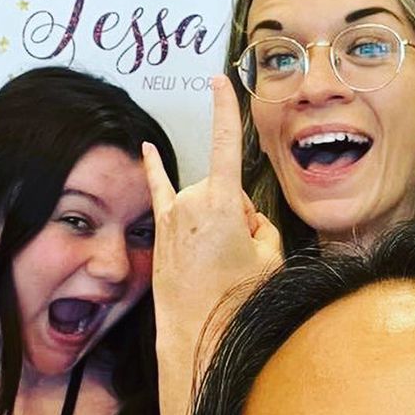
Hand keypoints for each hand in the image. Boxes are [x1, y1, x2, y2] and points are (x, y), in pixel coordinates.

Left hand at [144, 73, 281, 356]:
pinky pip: (158, 191)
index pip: (227, 144)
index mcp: (222, 202)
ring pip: (207, 201)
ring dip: (217, 222)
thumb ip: (262, 226)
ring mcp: (173, 215)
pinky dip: (153, 170)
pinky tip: (144, 150)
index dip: (225, 108)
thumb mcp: (270, 258)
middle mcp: (191, 201)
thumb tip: (247, 222)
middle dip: (239, 214)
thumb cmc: (235, 300)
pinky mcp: (162, 231)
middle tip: (240, 256)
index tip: (219, 78)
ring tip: (219, 263)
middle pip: (227, 189)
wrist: (197, 336)